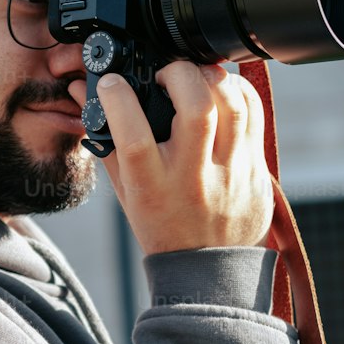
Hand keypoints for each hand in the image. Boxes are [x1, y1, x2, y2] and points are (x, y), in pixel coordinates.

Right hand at [67, 61, 274, 255]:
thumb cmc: (161, 226)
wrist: (207, 269)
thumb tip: (85, 92)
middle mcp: (194, 178)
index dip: (119, 98)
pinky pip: (255, 115)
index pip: (134, 134)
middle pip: (196, 108)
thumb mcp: (125, 190)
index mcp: (153, 187)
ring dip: (212, 78)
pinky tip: (221, 93)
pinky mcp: (257, 170)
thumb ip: (107, 140)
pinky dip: (238, 93)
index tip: (112, 83)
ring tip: (196, 78)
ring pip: (233, 105)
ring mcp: (231, 173)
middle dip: (179, 74)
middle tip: (166, 74)